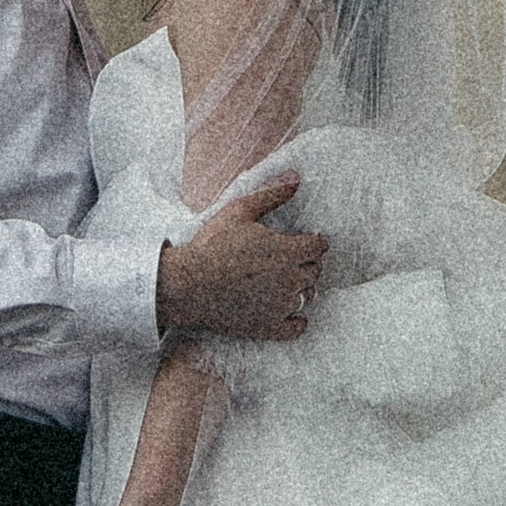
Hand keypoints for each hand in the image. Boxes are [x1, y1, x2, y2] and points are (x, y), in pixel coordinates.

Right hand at [157, 173, 326, 342]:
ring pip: (308, 296)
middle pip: (316, 271)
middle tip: (289, 259)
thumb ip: (271, 195)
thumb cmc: (211, 245)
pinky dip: (298, 320)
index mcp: (287, 251)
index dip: (313, 242)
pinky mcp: (269, 327)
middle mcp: (291, 280)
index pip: (319, 247)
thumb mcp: (240, 211)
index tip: (304, 240)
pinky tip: (287, 311)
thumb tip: (296, 178)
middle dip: (307, 263)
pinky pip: (298, 327)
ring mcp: (281, 306)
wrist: (187, 286)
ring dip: (301, 287)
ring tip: (284, 281)